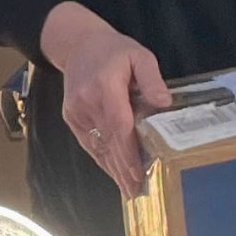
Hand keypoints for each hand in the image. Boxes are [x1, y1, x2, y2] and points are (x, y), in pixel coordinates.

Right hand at [37, 0, 170, 196]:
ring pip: (97, 146)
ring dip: (112, 169)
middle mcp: (87, 102)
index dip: (128, 152)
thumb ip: (152, 79)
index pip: (119, 125)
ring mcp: (76, 111)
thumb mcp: (139, 55)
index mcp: (105, 86)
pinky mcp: (71, 117)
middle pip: (108, 142)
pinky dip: (101, 158)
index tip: (138, 172)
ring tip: (128, 190)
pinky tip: (113, 172)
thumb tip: (164, 104)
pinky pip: (89, 142)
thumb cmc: (114, 50)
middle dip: (123, 169)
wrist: (78, 45)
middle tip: (138, 191)